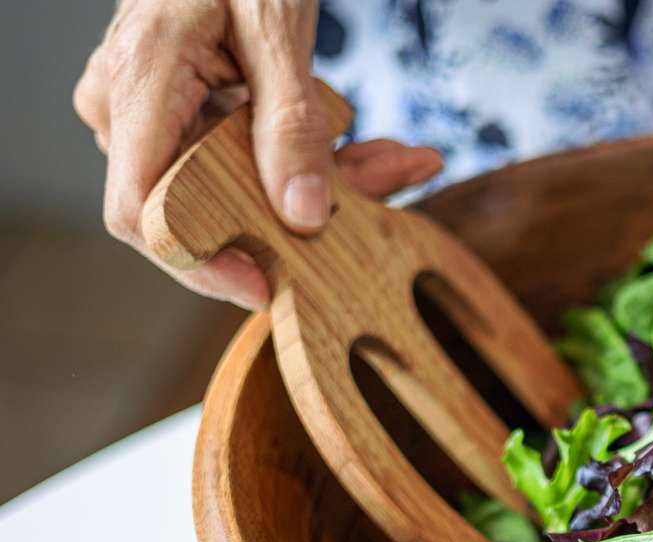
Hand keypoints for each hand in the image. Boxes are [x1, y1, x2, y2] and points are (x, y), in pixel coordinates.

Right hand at [74, 0, 442, 310]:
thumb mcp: (276, 27)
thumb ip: (291, 124)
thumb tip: (303, 216)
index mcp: (139, 84)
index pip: (142, 215)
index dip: (201, 264)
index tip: (269, 283)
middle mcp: (132, 107)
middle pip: (210, 204)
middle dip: (304, 211)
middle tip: (390, 185)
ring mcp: (156, 112)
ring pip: (242, 186)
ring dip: (329, 182)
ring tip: (400, 160)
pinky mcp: (188, 113)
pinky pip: (250, 159)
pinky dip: (317, 158)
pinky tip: (379, 151)